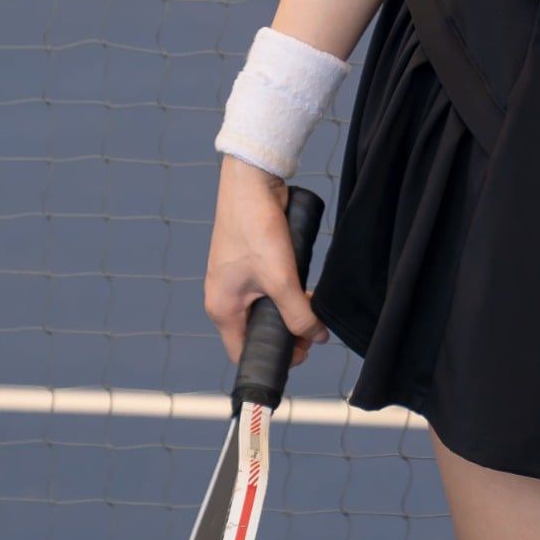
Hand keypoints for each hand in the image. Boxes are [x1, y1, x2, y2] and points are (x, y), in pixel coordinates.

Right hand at [205, 157, 330, 366]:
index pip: (242, 352)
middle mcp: (224, 297)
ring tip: (312, 310)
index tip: (301, 354)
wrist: (252, 180)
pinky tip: (304, 286)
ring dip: (287, 311)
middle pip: (255, 331)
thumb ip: (298, 312)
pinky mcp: (247, 260)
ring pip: (263, 308)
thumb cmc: (256, 229)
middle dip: (284, 334)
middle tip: (312, 332)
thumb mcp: (280, 278)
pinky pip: (265, 287)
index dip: (272, 359)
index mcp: (221, 309)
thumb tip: (317, 336)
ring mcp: (235, 278)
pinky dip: (284, 291)